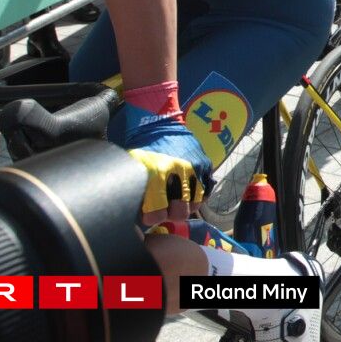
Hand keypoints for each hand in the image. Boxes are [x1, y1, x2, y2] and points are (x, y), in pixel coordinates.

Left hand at [120, 108, 211, 225]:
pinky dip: (199, 195)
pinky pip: (207, 190)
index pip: (158, 213)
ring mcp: (195, 167)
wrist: (158, 123)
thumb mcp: (133, 168)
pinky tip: (188, 194)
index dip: (153, 218)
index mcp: (158, 173)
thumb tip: (137, 218)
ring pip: (196, 203)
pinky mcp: (205, 163)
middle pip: (181, 212)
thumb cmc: (142, 148)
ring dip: (185, 205)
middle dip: (171, 214)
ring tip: (175, 202)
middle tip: (164, 210)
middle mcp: (179, 171)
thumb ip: (136, 192)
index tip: (149, 216)